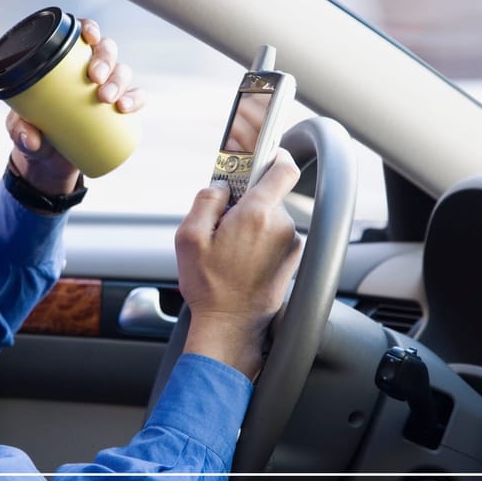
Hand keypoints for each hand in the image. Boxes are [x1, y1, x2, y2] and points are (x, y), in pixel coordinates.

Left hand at [6, 18, 145, 194]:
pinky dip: (135, 99)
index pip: (80, 35)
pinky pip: (134, 97)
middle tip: (95, 79)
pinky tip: (126, 107)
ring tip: (107, 99)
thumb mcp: (17, 129)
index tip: (89, 38)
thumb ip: (19, 131)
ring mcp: (105, 87)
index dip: (89, 29)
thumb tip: (31, 139)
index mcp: (64, 61)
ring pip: (122, 71)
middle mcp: (88, 69)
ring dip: (119, 80)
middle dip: (105, 60)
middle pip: (105, 50)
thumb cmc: (31, 131)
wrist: (47, 160)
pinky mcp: (117, 109)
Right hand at [175, 150, 302, 378]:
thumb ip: (205, 201)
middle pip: (269, 195)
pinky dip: (259, 241)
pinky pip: (275, 237)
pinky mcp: (292, 260)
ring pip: (270, 217)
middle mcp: (281, 227)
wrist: (232, 327)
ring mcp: (290, 244)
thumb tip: (218, 186)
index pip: (281, 168)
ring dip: (251, 224)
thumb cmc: (209, 287)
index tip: (262, 153)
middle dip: (246, 201)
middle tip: (223, 222)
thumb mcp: (189, 238)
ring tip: (230, 249)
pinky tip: (240, 260)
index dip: (273, 155)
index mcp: (256, 215)